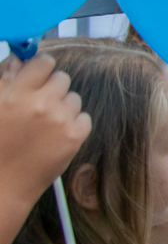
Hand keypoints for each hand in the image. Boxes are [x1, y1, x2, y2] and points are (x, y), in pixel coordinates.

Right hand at [0, 54, 90, 199]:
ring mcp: (61, 120)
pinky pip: (84, 117)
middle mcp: (41, 104)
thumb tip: (19, 58)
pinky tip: (55, 136)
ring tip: (43, 124)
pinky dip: (73, 124)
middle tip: (38, 105)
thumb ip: (5, 80)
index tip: (37, 76)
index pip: (43, 62)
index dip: (40, 68)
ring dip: (62, 106)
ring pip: (74, 98)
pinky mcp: (75, 137)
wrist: (3, 185)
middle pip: (62, 78)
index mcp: (16, 95)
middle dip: (51, 88)